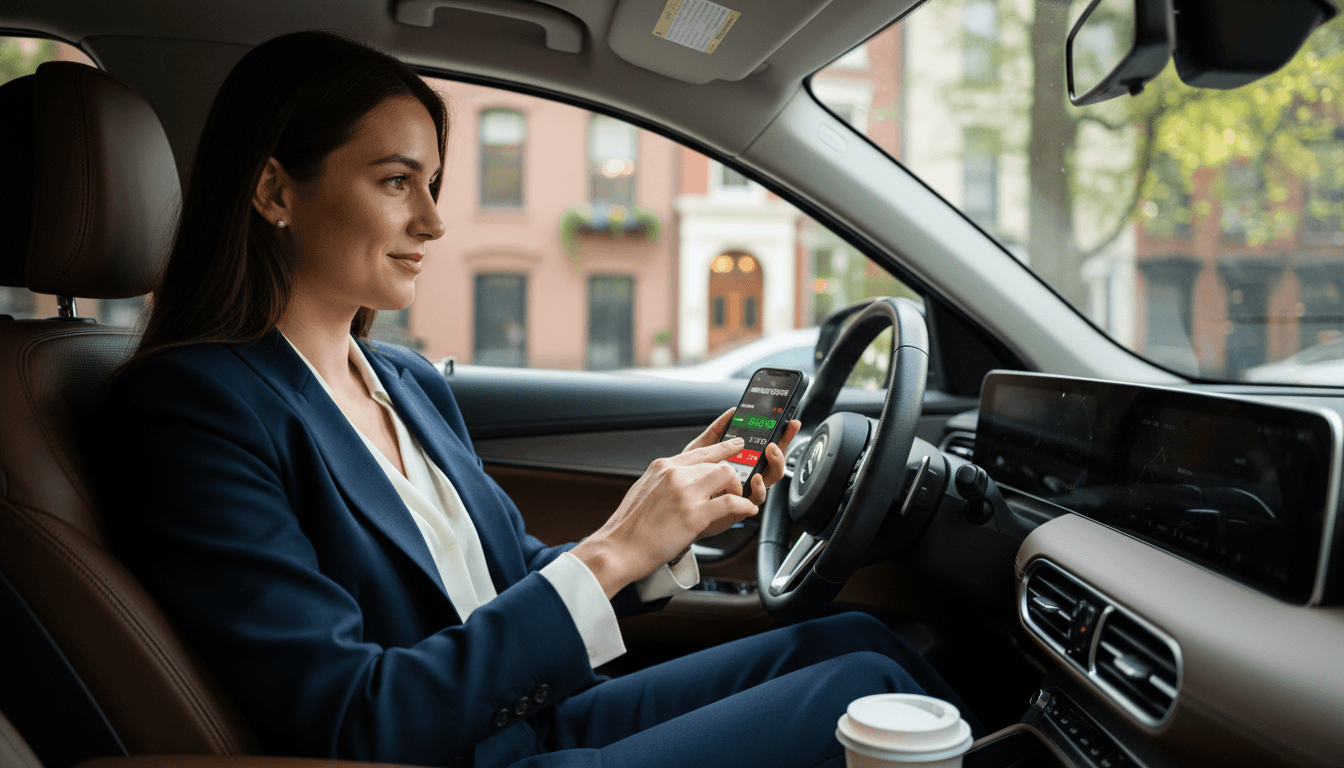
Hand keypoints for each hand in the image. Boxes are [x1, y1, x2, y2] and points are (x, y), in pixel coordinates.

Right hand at [570, 438, 758, 598]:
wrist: (616, 549)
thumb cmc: (628, 528)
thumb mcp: (644, 491)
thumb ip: (665, 482)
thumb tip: (682, 485)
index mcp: (662, 467)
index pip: (700, 450)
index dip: (723, 446)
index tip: (736, 443)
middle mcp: (674, 474)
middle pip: (716, 463)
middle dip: (730, 478)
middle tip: (734, 491)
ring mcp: (685, 493)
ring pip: (727, 475)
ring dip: (737, 488)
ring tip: (737, 501)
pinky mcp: (694, 514)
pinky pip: (731, 502)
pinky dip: (744, 506)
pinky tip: (747, 511)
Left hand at [683, 408, 802, 506]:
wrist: (676, 501)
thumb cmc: (689, 477)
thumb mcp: (700, 449)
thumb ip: (717, 431)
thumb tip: (732, 411)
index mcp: (744, 460)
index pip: (768, 445)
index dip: (782, 434)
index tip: (790, 421)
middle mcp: (750, 474)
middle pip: (775, 460)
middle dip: (784, 446)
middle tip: (777, 438)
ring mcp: (748, 489)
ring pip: (772, 478)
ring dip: (776, 463)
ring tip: (770, 452)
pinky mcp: (742, 506)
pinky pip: (758, 498)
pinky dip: (760, 488)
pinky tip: (756, 478)